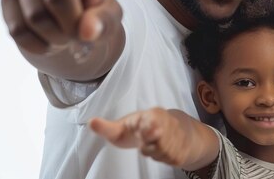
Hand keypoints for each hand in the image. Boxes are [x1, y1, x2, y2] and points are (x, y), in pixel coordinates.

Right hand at [1, 0, 122, 80]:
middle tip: (80, 32)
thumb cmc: (96, 14)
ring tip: (65, 31)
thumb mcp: (110, 18)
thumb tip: (85, 31)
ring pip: (37, 17)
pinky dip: (37, 43)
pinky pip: (19, 28)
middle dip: (70, 23)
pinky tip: (46, 37)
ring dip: (56, 37)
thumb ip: (104, 22)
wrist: (68, 31)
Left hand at [90, 108, 204, 166]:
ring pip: (162, 153)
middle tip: (145, 139)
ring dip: (154, 152)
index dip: (152, 127)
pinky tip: (161, 149)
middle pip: (159, 143)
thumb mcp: (122, 127)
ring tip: (151, 143)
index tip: (149, 133)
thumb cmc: (141, 128)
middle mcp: (169, 122)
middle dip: (149, 147)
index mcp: (153, 114)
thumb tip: (91, 122)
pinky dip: (163, 157)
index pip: (154, 120)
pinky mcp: (183, 149)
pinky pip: (170, 159)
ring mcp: (178, 136)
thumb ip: (107, 127)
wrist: (174, 129)